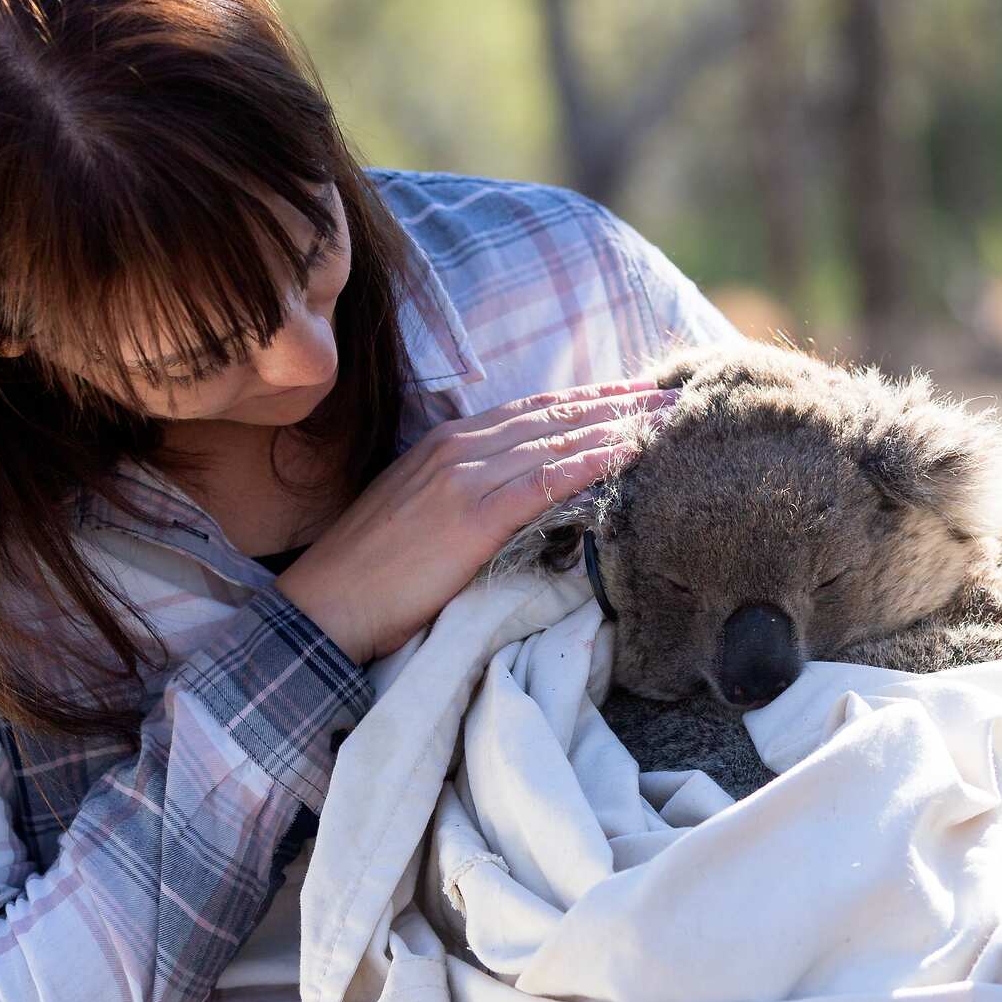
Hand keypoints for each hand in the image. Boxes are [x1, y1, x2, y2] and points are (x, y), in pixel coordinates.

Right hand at [275, 379, 675, 662]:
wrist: (323, 608)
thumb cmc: (368, 577)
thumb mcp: (418, 518)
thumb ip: (464, 498)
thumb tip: (513, 503)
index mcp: (446, 445)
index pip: (534, 412)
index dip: (590, 400)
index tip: (638, 394)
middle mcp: (459, 448)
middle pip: (556, 416)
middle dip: (620, 403)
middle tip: (677, 397)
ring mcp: (464, 478)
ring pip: (559, 439)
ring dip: (620, 426)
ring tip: (672, 421)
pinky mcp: (471, 516)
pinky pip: (545, 480)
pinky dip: (591, 462)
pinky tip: (631, 454)